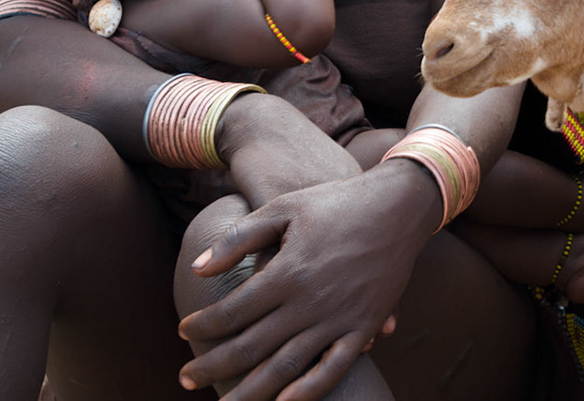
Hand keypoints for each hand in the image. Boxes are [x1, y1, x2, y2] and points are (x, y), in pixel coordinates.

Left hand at [177, 166, 437, 399]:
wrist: (400, 206)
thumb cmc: (336, 202)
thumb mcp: (283, 207)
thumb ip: (238, 238)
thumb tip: (196, 268)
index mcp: (287, 272)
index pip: (231, 313)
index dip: (202, 325)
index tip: (183, 331)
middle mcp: (310, 302)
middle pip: (249, 349)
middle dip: (211, 367)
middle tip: (185, 377)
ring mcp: (338, 319)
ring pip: (284, 369)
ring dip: (249, 392)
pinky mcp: (363, 327)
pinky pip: (332, 369)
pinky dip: (307, 392)